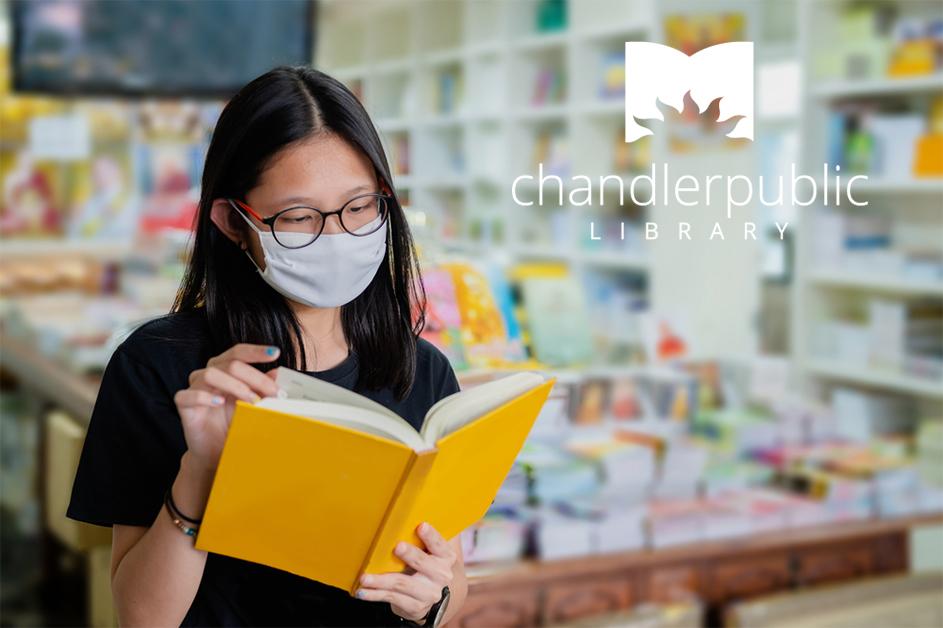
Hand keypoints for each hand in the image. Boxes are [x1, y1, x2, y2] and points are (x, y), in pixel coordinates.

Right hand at [173, 343, 281, 472]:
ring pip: (211, 374)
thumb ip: (263, 388)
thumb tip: (278, 374)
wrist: (216, 450)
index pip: (239, 352)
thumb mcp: (254, 404)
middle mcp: (209, 373)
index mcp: (225, 368)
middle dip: (255, 377)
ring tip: (251, 400)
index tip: (275, 353)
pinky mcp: (183, 404)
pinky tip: (220, 403)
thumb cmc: (234, 423)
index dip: (256, 351)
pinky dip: (204, 397)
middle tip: (273, 392)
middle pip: (231, 363)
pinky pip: (187, 395)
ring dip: (235, 385)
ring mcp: (194, 387)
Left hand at [356, 522, 455, 622]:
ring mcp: (428, 593)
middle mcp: (441, 576)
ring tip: (364, 577)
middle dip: (410, 555)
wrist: (433, 594)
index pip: (439, 544)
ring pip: (402, 584)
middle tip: (397, 547)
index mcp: (446, 557)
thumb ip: (427, 535)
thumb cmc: (428, 563)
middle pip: (423, 563)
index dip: (431, 536)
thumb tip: (412, 508)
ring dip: (380, 580)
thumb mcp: (433, 550)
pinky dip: (374, 595)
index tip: (421, 526)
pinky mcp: (414, 606)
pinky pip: (392, 598)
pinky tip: (362, 591)